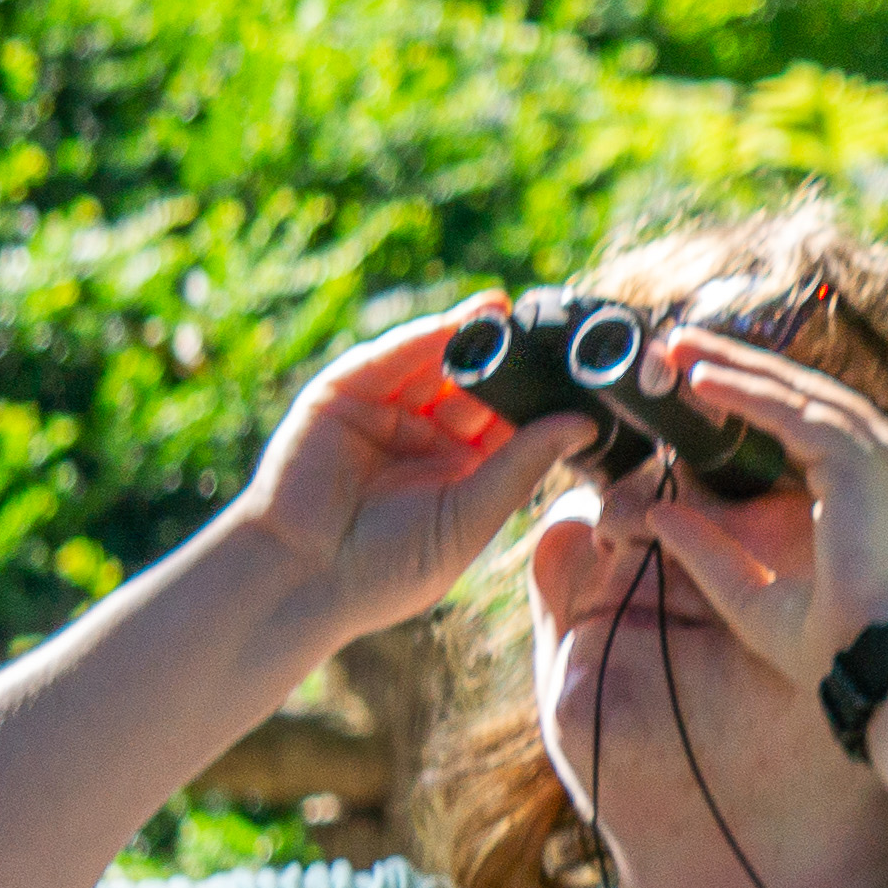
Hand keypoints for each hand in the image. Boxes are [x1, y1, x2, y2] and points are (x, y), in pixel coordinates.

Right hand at [229, 305, 591, 642]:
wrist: (303, 576)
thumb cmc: (389, 568)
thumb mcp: (471, 515)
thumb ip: (522, 465)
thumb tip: (584, 424)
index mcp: (462, 474)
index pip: (510, 424)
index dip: (543, 398)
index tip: (584, 372)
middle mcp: (425, 439)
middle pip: (477, 387)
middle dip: (511, 359)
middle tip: (552, 328)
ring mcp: (383, 414)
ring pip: (435, 364)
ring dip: (471, 336)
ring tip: (510, 311)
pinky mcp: (342, 397)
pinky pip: (389, 358)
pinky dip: (424, 337)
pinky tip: (461, 322)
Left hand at [625, 333, 887, 690]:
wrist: (886, 666)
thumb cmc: (838, 647)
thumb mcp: (755, 596)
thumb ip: (709, 554)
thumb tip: (657, 513)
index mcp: (883, 490)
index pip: (815, 424)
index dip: (755, 396)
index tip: (700, 383)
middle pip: (807, 396)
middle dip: (738, 366)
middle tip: (676, 347)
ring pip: (800, 394)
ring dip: (735, 368)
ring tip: (676, 351)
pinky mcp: (869, 462)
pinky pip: (795, 414)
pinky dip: (745, 394)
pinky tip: (700, 381)